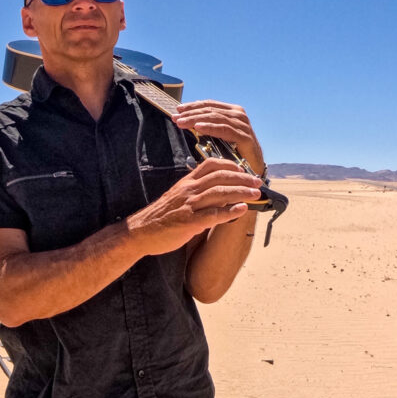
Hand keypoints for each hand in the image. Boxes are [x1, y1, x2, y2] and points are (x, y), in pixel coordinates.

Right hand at [126, 157, 260, 255]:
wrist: (139, 232)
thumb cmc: (160, 217)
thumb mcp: (177, 197)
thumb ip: (195, 191)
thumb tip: (216, 192)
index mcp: (186, 182)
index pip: (211, 165)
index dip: (231, 165)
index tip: (244, 169)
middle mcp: (188, 190)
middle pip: (220, 177)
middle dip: (242, 178)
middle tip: (257, 182)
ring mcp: (188, 206)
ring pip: (219, 193)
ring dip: (240, 192)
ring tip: (255, 194)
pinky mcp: (188, 222)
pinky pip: (212, 215)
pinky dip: (229, 212)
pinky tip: (241, 210)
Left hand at [171, 100, 265, 175]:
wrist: (253, 167)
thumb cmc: (234, 152)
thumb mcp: (219, 136)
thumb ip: (208, 127)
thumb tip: (188, 121)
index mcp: (231, 112)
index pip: (209, 105)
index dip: (193, 106)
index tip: (178, 109)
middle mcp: (238, 115)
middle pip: (210, 110)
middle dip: (191, 113)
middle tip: (176, 117)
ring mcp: (242, 125)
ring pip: (215, 118)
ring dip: (196, 119)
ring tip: (182, 122)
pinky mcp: (244, 136)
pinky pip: (224, 130)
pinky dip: (210, 128)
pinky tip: (198, 128)